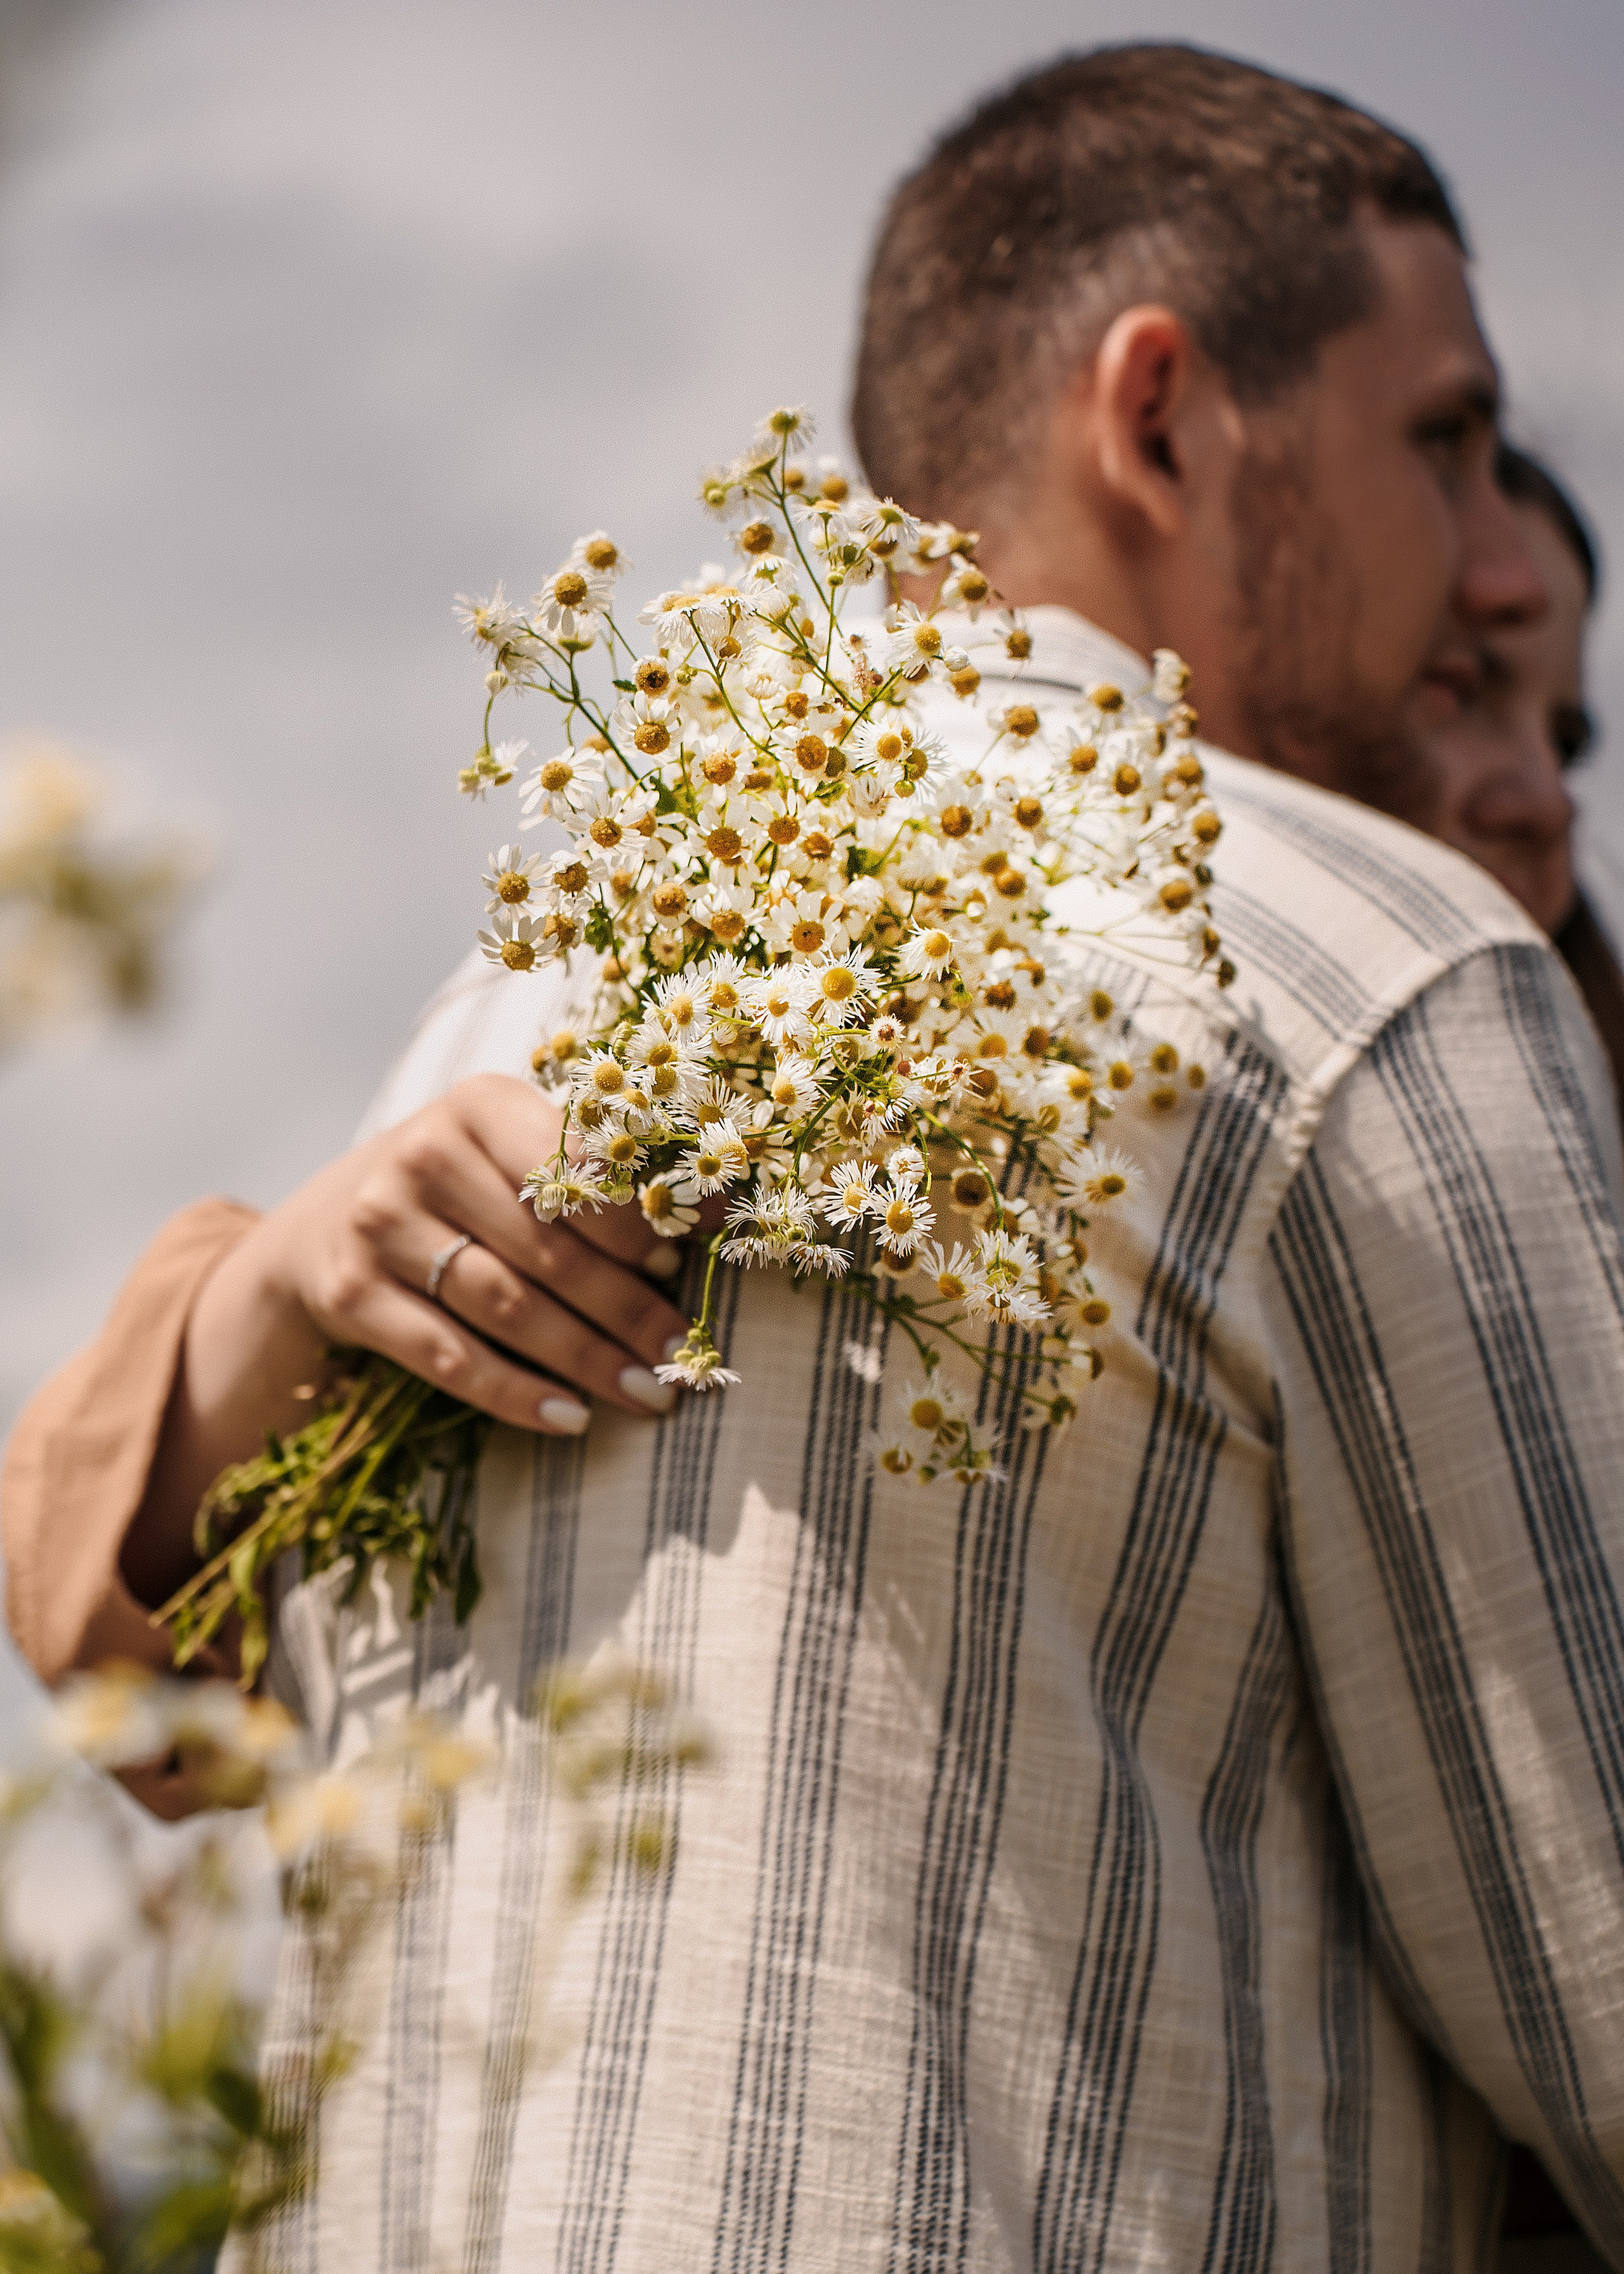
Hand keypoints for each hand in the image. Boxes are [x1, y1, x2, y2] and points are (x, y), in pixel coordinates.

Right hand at [258, 1072, 690, 1431]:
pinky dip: (515, 1394)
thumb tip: (718, 1208)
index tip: (684, 1265)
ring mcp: (380, 1226)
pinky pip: (448, 1357)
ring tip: (646, 1394)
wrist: (329, 1221)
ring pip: (506, 1306)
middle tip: (682, 1356)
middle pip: (548, 1248)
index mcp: (480, 1105)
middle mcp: (423, 1156)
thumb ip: (598, 1176)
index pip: (573, 1170)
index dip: (634, 1223)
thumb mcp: (515, 1153)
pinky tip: (570, 1417)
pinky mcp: (350, 1294)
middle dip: (626, 1309)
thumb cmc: (463, 1187)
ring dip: (586, 1358)